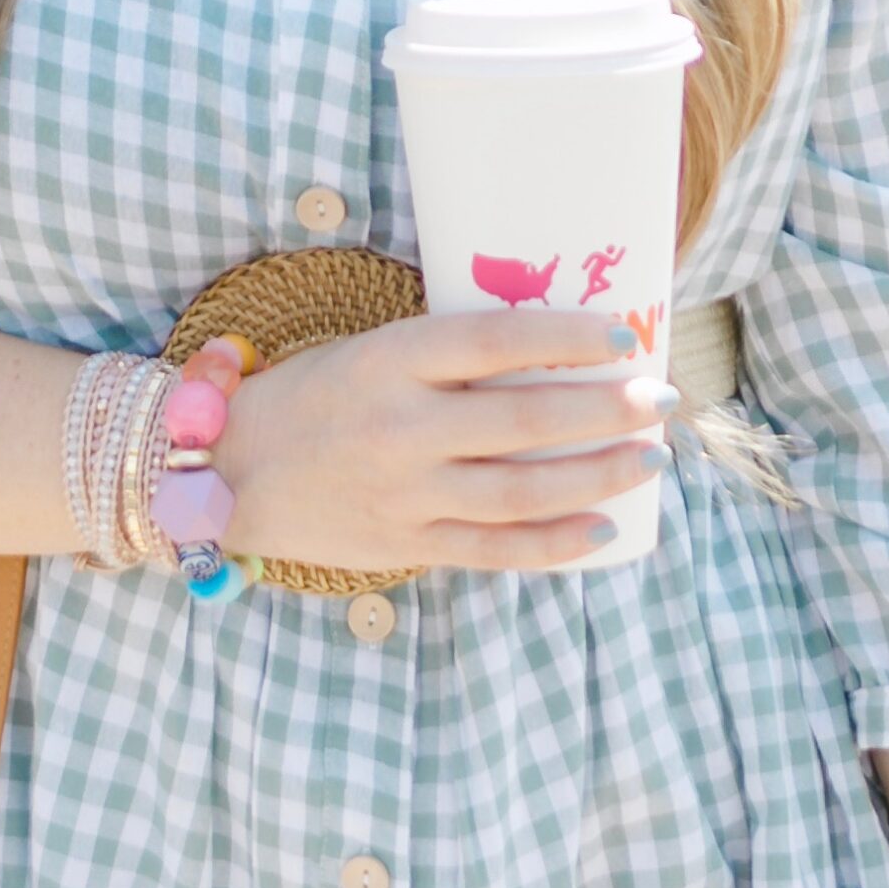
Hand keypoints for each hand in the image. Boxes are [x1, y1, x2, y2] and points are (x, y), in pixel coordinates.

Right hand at [209, 306, 670, 573]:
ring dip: (597, 476)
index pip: (497, 342)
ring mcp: (406, 493)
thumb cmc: (314, 398)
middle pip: (525, 421)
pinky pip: (495, 549)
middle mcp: (402, 428)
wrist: (228, 473)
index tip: (625, 338)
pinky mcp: (406, 544)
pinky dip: (553, 542)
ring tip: (648, 459)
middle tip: (660, 401)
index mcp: (392, 361)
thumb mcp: (372, 353)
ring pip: (522, 491)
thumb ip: (449, 357)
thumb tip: (556, 351)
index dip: (568, 339)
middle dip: (606, 412)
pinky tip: (602, 527)